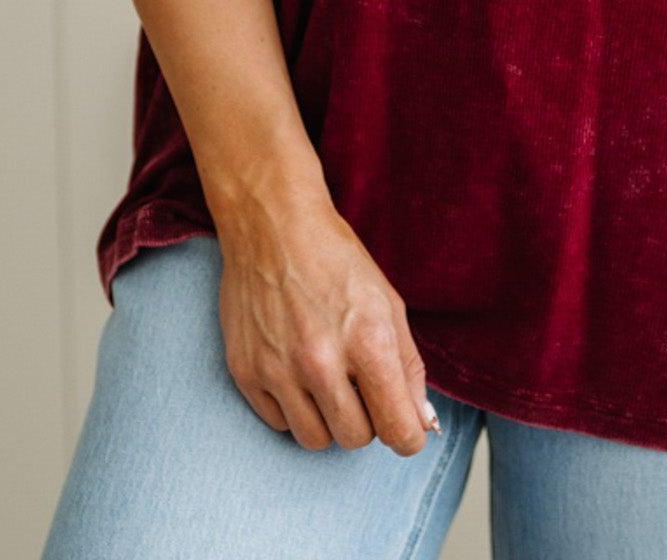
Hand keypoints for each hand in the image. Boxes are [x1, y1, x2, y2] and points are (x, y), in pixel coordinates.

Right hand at [213, 190, 438, 453]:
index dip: (408, 435)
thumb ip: (408, 367)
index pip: (397, 430)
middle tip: (360, 384)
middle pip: (356, 439)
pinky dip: (294, 408)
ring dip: (328, 419)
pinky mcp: (245, 372)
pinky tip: (296, 371)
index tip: (404, 426)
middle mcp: (321, 361)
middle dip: (366, 420)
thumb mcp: (388, 304)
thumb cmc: (337, 260)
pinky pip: (280, 424)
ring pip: (316, 440)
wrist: (272, 226)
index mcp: (367, 341)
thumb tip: (421, 422)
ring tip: (328, 379)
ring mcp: (278, 370)